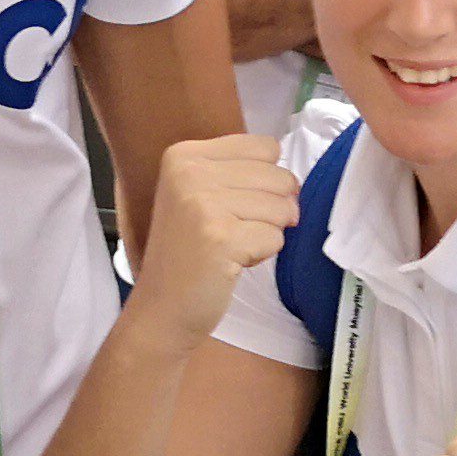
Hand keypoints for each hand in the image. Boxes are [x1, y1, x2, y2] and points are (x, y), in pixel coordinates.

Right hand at [134, 135, 302, 340]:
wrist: (162, 307)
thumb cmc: (190, 253)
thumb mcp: (200, 194)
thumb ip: (241, 172)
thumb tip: (294, 182)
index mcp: (184, 155)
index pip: (266, 147)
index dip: (265, 182)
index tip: (234, 206)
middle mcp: (190, 172)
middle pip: (278, 177)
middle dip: (269, 211)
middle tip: (231, 232)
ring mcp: (203, 203)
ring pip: (281, 208)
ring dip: (265, 234)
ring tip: (229, 246)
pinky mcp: (221, 237)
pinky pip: (275, 237)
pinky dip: (261, 254)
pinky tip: (230, 262)